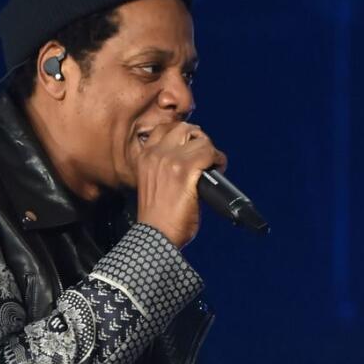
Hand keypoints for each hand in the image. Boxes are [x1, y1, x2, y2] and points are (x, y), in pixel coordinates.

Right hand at [135, 123, 226, 247]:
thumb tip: (190, 160)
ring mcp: (170, 160)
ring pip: (199, 138)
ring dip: (210, 150)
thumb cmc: (157, 217)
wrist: (156, 235)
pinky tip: (219, 168)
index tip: (192, 146)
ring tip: (213, 163)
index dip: (182, 135)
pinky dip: (218, 159)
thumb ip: (165, 167)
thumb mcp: (153, 183)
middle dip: (198, 139)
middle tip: (205, 155)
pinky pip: (208, 152)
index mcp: (144, 157)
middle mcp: (155, 154)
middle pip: (183, 128)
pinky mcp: (185, 170)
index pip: (164, 129)